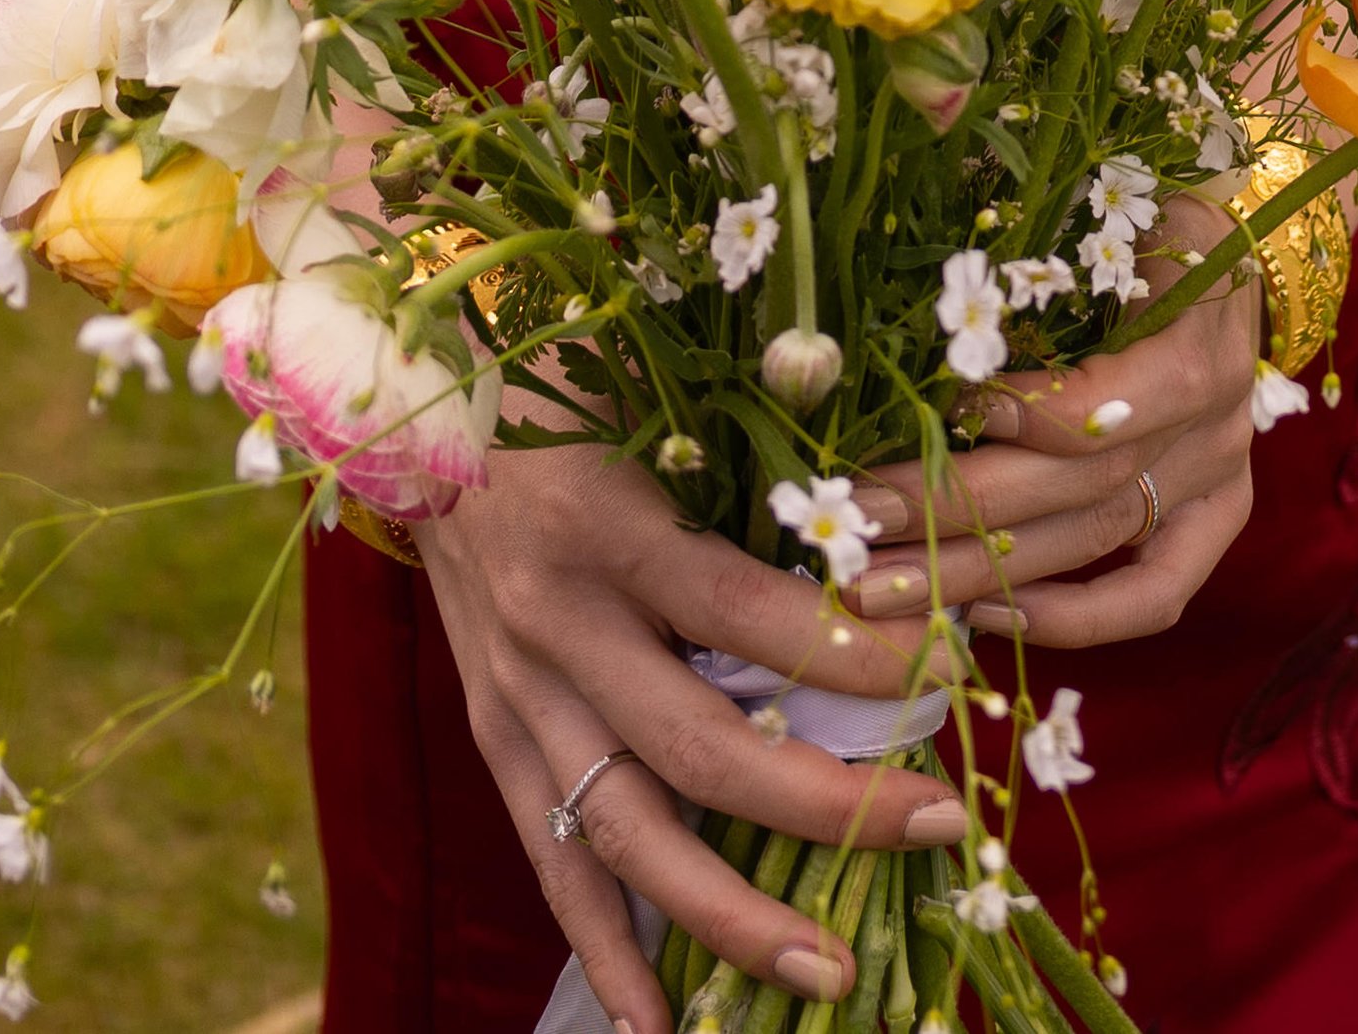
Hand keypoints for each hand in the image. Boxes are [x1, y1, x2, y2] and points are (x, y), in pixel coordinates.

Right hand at [422, 443, 969, 1031]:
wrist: (413, 413)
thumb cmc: (564, 387)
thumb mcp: (657, 401)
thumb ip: (756, 466)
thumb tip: (892, 542)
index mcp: (607, 526)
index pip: (742, 609)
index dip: (844, 654)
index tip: (943, 672)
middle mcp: (556, 624)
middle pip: (695, 747)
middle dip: (822, 808)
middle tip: (935, 829)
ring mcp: (517, 696)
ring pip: (624, 834)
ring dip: (727, 917)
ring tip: (824, 974)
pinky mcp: (494, 739)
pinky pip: (551, 863)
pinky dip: (606, 951)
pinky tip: (660, 1023)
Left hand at [843, 195, 1262, 645]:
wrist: (1243, 242)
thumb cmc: (1153, 212)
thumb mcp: (1106, 217)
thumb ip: (1033, 260)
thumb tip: (920, 293)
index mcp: (1194, 344)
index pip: (1098, 408)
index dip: (1016, 418)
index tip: (928, 411)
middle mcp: (1216, 426)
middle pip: (1076, 488)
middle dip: (954, 509)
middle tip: (853, 525)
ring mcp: (1221, 478)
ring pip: (1093, 544)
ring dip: (979, 574)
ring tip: (881, 589)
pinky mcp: (1217, 515)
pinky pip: (1156, 594)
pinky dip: (1076, 620)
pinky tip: (988, 619)